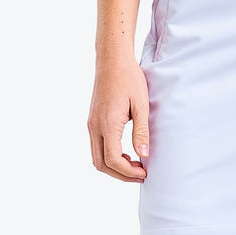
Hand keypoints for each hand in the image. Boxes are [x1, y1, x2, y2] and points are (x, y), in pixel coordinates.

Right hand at [87, 59, 150, 182]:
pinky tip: (125, 151)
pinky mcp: (92, 120)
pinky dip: (109, 156)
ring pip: (97, 157)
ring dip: (114, 166)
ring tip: (134, 164)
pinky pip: (97, 146)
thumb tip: (143, 155)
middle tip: (140, 174)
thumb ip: (141, 131)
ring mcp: (91, 124)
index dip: (128, 172)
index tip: (144, 173)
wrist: (112, 59)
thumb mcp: (140, 103)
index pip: (113, 160)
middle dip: (120, 174)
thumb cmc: (129, 78)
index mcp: (107, 124)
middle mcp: (95, 127)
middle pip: (101, 164)